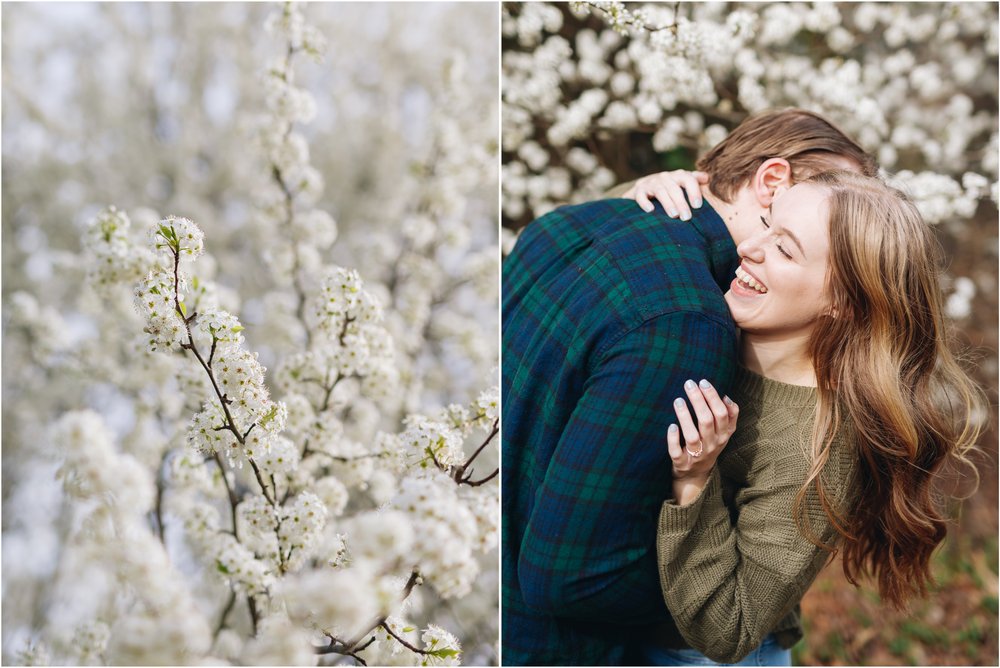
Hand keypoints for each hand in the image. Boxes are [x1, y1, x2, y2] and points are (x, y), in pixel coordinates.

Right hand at [622, 170, 708, 218]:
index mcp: (678, 175)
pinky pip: (641, 195)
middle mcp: (665, 177)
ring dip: (668, 204)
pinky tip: (650, 210)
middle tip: (687, 218)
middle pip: (674, 189)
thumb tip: (707, 178)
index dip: (693, 191)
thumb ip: (695, 180)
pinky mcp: (639, 190)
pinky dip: (645, 202)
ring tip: (674, 216)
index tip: (698, 206)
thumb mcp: (683, 182)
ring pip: (660, 192)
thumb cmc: (671, 187)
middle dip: (681, 203)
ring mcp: (652, 183)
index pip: (688, 179)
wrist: (646, 186)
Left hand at [667, 379, 737, 504]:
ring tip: (678, 400)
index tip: (703, 382)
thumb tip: (727, 396)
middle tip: (688, 384)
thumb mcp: (724, 433)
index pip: (722, 414)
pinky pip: (677, 451)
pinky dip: (673, 439)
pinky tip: (671, 426)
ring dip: (685, 417)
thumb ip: (730, 415)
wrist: (696, 474)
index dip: (713, 397)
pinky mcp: (682, 463)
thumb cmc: (709, 445)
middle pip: (707, 421)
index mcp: (723, 435)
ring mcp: (697, 455)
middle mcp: (712, 445)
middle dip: (698, 400)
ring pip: (692, 436)